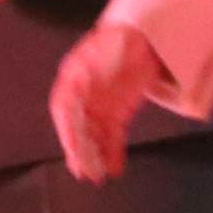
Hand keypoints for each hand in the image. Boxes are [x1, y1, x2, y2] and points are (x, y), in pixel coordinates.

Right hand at [49, 20, 172, 183]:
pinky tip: (114, 168)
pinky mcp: (117, 113)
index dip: (69, 133)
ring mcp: (99, 105)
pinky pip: (111, 135)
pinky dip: (112, 152)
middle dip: (81, 151)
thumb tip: (80, 92)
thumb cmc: (121, 39)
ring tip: (98, 176)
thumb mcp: (105, 49)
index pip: (65, 111)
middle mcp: (82, 96)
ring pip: (94, 136)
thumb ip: (92, 69)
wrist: (146, 35)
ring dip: (95, 156)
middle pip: (78, 128)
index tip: (74, 151)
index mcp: (72, 79)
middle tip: (87, 172)